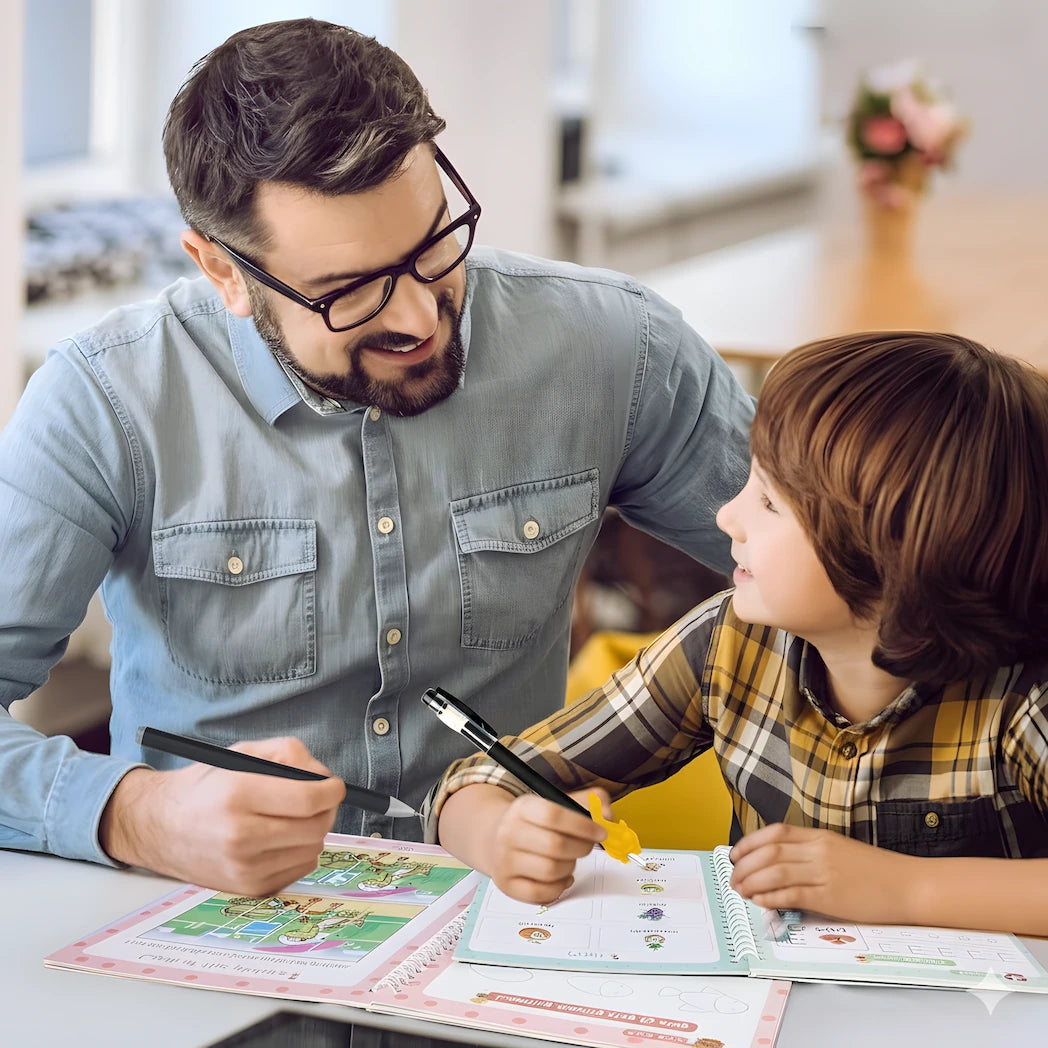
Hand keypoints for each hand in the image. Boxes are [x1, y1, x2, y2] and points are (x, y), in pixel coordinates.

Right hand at [99, 736, 345, 895]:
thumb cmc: (207, 786)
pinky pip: (299, 868)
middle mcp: (240, 836)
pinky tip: (280, 838)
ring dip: (313, 830)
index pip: (308, 798)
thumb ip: (289, 755)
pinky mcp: (248, 889)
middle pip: (315, 827)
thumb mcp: (243, 753)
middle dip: (326, 809)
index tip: (334, 785)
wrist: (160, 827)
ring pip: (312, 849)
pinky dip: (300, 851)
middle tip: (319, 799)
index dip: (331, 790)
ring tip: (292, 817)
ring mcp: (244, 868)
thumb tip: (325, 777)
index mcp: (238, 795)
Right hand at [488, 788, 609, 904]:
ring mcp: (505, 861)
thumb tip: (608, 815)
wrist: (494, 837)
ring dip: (570, 867)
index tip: (600, 832)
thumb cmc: (533, 822)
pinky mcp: (506, 885)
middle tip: (587, 846)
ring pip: (551, 871)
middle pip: (555, 845)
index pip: (554, 814)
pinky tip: (561, 877)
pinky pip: (541, 893)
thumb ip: (588, 803)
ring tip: (569, 859)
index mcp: (522, 808)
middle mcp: (509, 833)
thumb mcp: (555, 803)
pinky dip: (559, 887)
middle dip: (581, 847)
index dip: (583, 825)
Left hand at [728, 823, 916, 923]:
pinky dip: (770, 897)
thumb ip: (810, 854)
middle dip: (744, 865)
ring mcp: (823, 872)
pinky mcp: (830, 896)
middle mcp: (818, 850)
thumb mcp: (839, 851)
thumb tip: (778, 865)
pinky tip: (760, 901)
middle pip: (768, 852)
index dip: (749, 843)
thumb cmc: (875, 872)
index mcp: (820, 836)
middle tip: (733, 878)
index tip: (735, 854)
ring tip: (741, 891)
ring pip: (774, 872)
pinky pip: (791, 894)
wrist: (909, 885)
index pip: (774, 833)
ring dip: (751, 882)